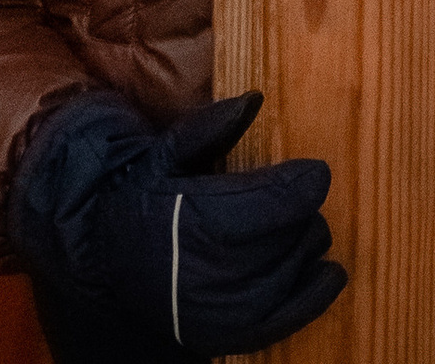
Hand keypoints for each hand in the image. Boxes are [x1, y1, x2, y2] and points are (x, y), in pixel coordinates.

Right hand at [8, 87, 345, 359]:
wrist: (105, 263)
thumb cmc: (137, 200)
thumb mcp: (162, 155)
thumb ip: (208, 128)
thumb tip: (253, 100)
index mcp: (190, 217)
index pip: (265, 204)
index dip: (299, 186)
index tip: (318, 172)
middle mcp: (205, 269)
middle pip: (282, 239)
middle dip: (301, 215)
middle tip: (301, 196)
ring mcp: (217, 309)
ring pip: (286, 274)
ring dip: (306, 248)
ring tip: (305, 228)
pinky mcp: (225, 335)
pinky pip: (282, 320)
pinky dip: (312, 297)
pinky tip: (330, 274)